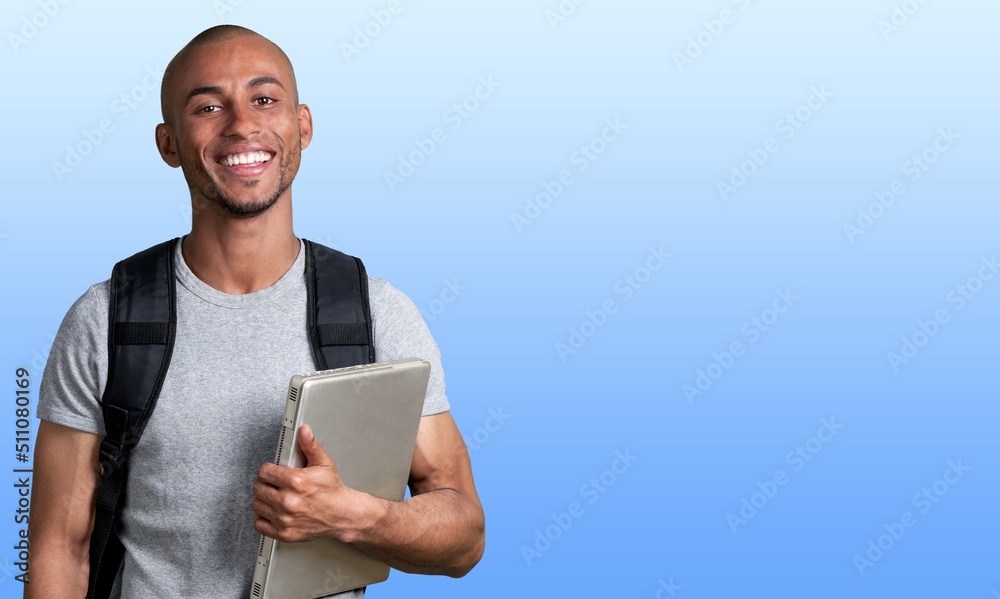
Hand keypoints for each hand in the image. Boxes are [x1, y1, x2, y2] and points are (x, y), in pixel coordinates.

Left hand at [251, 424, 366, 542]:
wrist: (342, 515)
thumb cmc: (332, 491)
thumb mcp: (324, 463)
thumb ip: (310, 445)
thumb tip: (303, 431)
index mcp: (296, 482)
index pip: (264, 472)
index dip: (268, 470)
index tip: (273, 472)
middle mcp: (288, 501)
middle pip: (258, 488)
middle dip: (265, 484)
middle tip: (275, 484)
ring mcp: (284, 518)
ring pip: (256, 505)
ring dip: (263, 500)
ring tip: (274, 496)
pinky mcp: (283, 533)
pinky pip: (259, 524)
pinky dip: (262, 518)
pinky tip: (272, 511)